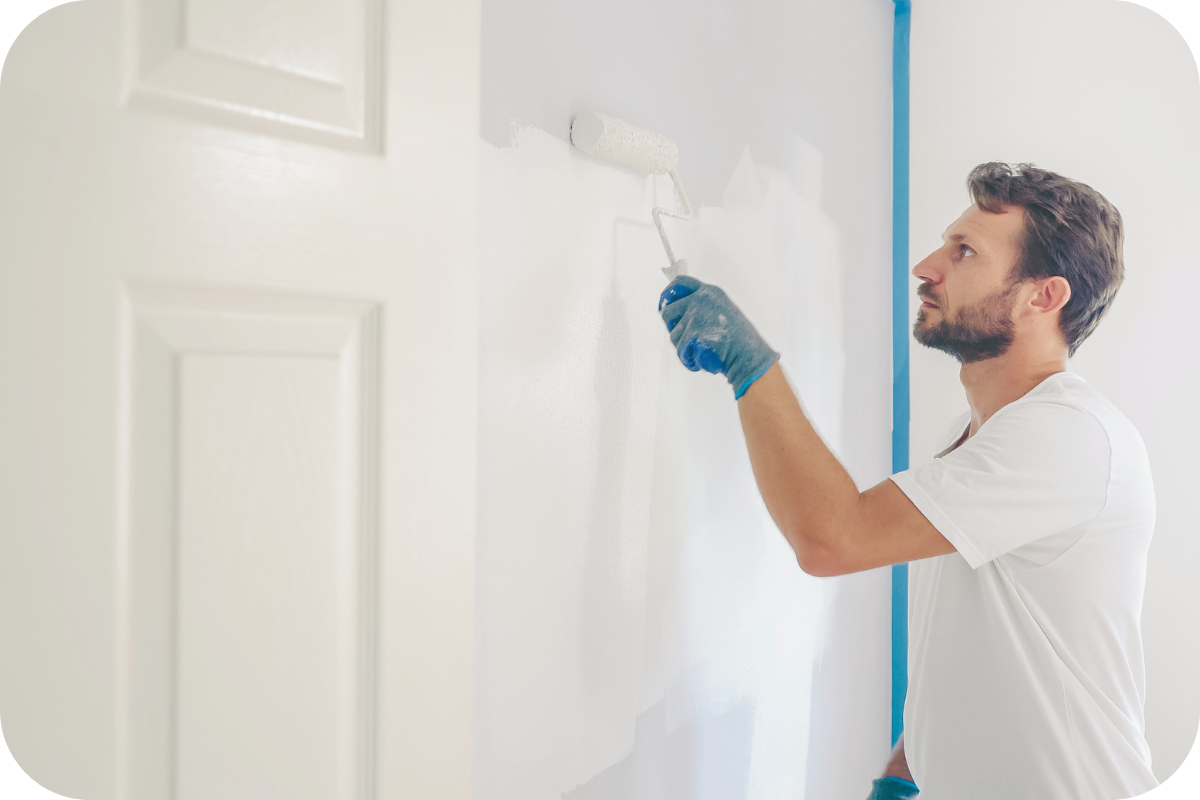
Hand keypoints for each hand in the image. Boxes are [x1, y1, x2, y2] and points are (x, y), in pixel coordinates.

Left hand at [658, 275, 779, 398]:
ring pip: (673, 334)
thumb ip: (702, 305)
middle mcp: (700, 300)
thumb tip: (680, 310)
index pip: (680, 283)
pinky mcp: (691, 334)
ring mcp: (695, 316)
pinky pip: (679, 349)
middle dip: (672, 326)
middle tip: (685, 336)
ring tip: (702, 348)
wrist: (748, 355)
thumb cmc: (739, 339)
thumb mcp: (722, 309)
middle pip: (668, 310)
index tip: (664, 303)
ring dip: (683, 345)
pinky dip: (688, 358)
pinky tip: (703, 357)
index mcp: (709, 293)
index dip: (668, 294)